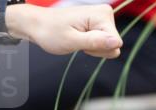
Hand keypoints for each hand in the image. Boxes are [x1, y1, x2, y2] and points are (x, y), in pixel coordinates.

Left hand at [0, 2, 122, 58]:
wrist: (38, 24)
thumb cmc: (51, 32)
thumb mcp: (72, 41)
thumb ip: (95, 42)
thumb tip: (116, 43)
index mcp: (101, 14)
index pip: (116, 42)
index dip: (99, 49)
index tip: (83, 43)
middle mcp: (105, 13)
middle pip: (113, 44)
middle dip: (96, 49)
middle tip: (78, 42)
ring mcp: (102, 18)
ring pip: (109, 45)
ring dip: (93, 48)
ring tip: (77, 39)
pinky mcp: (98, 24)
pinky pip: (103, 43)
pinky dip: (91, 45)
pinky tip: (80, 39)